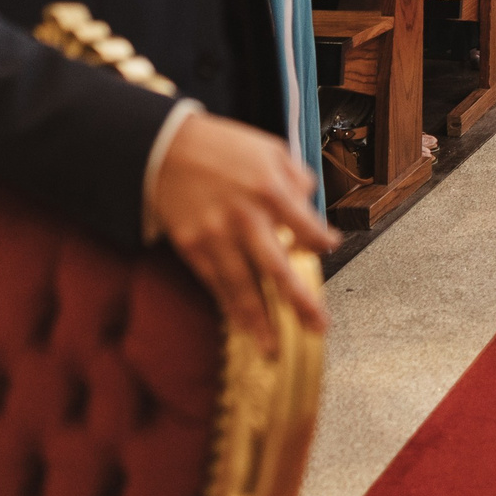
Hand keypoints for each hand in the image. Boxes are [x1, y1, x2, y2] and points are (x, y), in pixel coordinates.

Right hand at [151, 112, 336, 351]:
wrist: (166, 146)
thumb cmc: (223, 146)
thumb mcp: (270, 148)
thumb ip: (296, 178)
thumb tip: (310, 205)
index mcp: (269, 188)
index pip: (306, 226)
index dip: (321, 241)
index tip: (329, 248)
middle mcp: (245, 216)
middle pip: (277, 267)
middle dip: (299, 301)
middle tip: (318, 326)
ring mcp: (215, 235)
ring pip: (242, 286)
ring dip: (259, 321)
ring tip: (274, 349)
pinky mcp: (192, 245)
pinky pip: (214, 283)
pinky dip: (229, 307)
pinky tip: (243, 327)